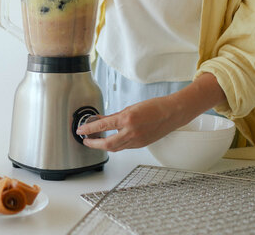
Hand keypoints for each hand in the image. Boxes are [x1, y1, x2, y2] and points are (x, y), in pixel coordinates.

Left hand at [76, 73, 226, 151]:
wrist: (173, 113)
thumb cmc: (155, 107)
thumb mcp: (130, 108)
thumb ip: (113, 116)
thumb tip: (99, 119)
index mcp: (128, 120)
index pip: (103, 126)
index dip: (89, 129)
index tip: (81, 129)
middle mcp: (131, 132)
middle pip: (107, 144)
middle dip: (93, 144)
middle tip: (85, 140)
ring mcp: (137, 140)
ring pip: (115, 148)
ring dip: (103, 146)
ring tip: (94, 141)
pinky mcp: (141, 144)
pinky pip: (124, 147)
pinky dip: (115, 144)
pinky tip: (110, 140)